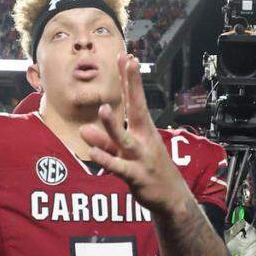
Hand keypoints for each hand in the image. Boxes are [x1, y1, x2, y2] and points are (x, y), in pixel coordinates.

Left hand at [80, 54, 190, 216]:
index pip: (135, 100)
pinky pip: (118, 167)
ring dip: (113, 125)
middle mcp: (143, 139)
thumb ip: (105, 141)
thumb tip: (85, 130)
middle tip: (127, 63)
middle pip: (136, 108)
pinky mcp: (136, 176)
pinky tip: (93, 152)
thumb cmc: (148, 170)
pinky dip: (106, 159)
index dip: (130, 79)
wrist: (171, 198)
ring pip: (124, 139)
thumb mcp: (126, 154)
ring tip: (103, 108)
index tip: (126, 57)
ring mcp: (140, 157)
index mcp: (143, 130)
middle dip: (132, 85)